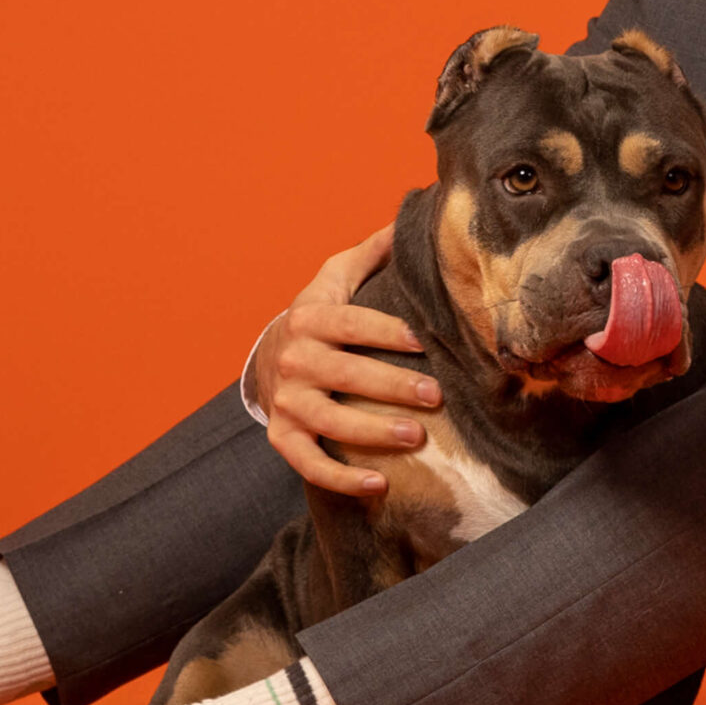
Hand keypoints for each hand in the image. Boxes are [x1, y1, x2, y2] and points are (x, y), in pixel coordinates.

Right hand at [252, 223, 441, 496]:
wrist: (269, 359)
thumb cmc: (319, 317)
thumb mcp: (335, 278)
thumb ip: (371, 253)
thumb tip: (409, 219)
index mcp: (311, 318)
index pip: (352, 324)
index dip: (386, 332)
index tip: (424, 342)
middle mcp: (295, 360)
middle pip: (346, 374)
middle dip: (392, 386)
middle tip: (436, 396)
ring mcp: (288, 401)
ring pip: (330, 420)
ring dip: (372, 432)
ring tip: (416, 438)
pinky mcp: (284, 437)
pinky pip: (310, 463)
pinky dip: (342, 479)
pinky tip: (378, 485)